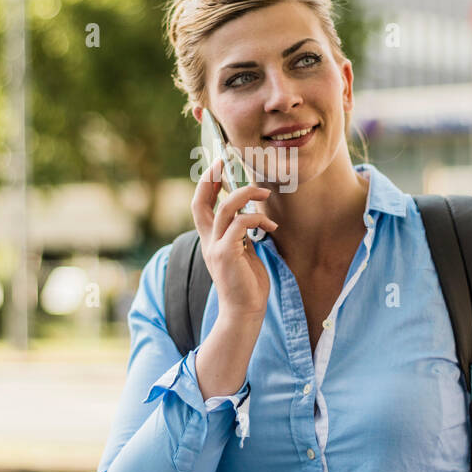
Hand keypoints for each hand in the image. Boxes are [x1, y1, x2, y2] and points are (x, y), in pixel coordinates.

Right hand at [190, 155, 276, 322]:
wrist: (244, 311)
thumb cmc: (247, 283)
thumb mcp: (243, 253)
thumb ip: (241, 234)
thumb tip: (249, 214)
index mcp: (211, 239)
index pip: (201, 205)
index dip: (206, 184)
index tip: (217, 165)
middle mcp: (209, 240)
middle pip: (200, 201)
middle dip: (210, 178)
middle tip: (222, 160)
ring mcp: (215, 246)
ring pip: (227, 207)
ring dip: (247, 194)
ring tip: (265, 192)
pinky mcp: (226, 253)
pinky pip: (242, 224)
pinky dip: (258, 219)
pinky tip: (271, 227)